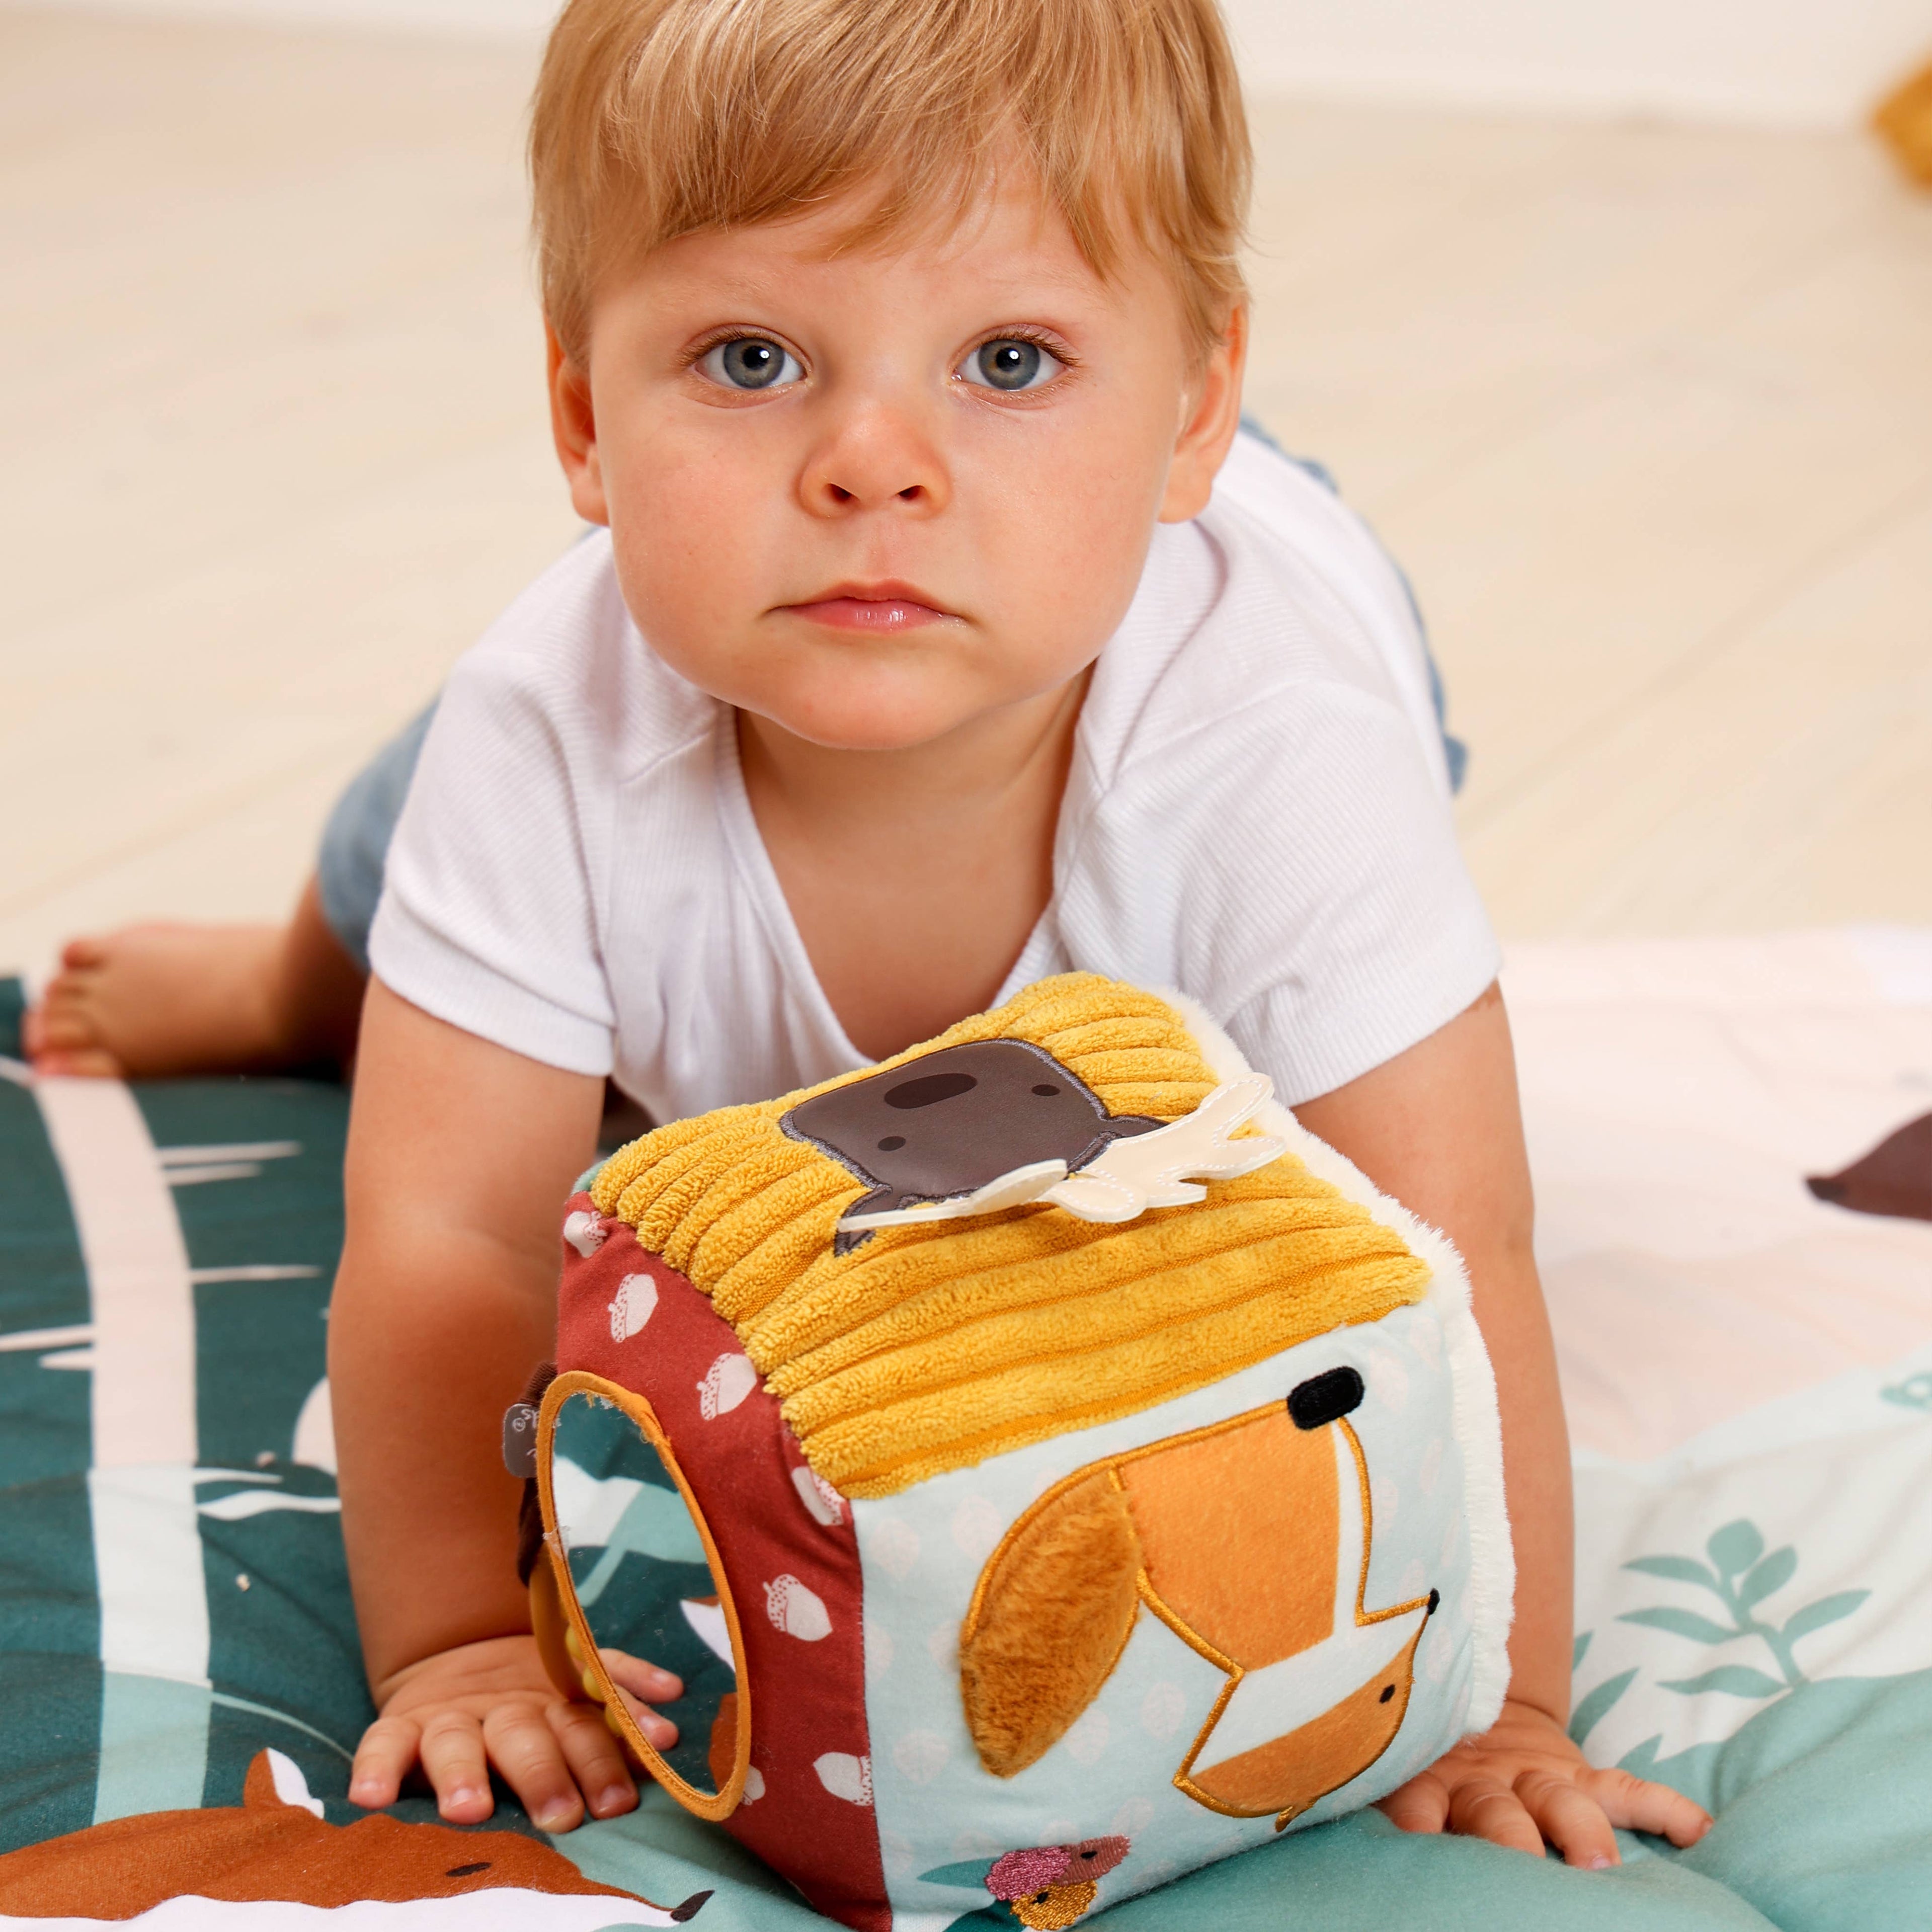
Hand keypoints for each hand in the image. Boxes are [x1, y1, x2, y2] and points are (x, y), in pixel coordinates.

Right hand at [349, 1634, 681, 1831]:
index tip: (620, 1801)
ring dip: (462, 1774)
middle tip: (561, 1815)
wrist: (461, 1657)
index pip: (582, 1725)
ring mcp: (450, 1716)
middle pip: (525, 1736)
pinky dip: (374, 1767)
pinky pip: (381, 1744)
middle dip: (545, 1774)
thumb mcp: (579, 1686)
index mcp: (552, 1699)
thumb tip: (672, 1716)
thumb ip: (622, 1696)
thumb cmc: (537, 1692)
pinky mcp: (400, 1726)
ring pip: (455, 1740)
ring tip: (469, 1811)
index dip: (603, 1759)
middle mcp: (503, 1707)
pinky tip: (369, 1799)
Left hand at [1378, 1698, 1712, 1867]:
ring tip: (1598, 1863)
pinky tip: (1697, 1831)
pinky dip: (1661, 1808)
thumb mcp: (1389, 1780)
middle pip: (1495, 1812)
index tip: (1418, 1837)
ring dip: (1579, 1831)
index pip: (1415, 1808)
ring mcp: (1530, 1776)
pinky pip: (1623, 1787)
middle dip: (1510, 1841)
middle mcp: (1477, 1783)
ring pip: (1559, 1799)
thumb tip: (1355, 1871)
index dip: (1416, 1823)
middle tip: (1524, 1865)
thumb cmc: (1418, 1765)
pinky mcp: (1573, 1772)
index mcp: (1422, 1788)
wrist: (1460, 1703)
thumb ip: (1386, 1807)